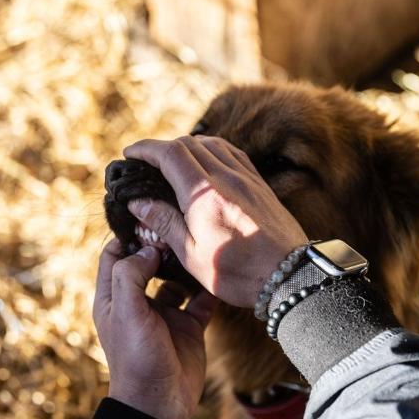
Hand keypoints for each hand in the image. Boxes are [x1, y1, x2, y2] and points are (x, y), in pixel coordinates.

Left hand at [93, 239, 218, 418]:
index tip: (146, 220)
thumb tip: (147, 247)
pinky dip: (208, 289)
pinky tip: (216, 274)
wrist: (160, 401)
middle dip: (160, 246)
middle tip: (177, 228)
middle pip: (147, 263)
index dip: (128, 237)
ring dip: (185, 266)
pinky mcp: (188, 326)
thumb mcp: (126, 311)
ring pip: (175, 280)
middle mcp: (138, 302)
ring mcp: (165, 314)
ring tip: (198, 246)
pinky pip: (200, 301)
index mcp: (114, 297)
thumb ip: (130, 275)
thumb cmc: (136, 358)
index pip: (114, 255)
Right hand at [124, 136, 307, 307]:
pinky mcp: (259, 183)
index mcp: (203, 194)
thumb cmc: (237, 272)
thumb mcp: (191, 254)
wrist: (288, 275)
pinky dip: (212, 150)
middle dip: (162, 147)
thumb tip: (137, 201)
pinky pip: (232, 153)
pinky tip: (206, 162)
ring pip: (211, 144)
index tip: (130, 154)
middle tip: (146, 163)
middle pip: (188, 143)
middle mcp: (225, 177)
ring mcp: (245, 177)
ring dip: (187, 146)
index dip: (146, 149)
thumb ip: (163, 222)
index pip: (169, 154)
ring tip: (173, 162)